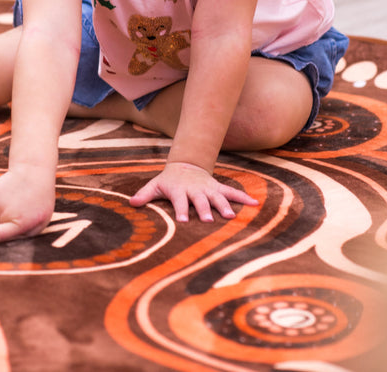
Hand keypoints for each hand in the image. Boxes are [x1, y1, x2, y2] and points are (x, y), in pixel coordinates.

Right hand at [0, 167, 55, 246]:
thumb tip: (9, 242)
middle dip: (9, 222)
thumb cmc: (40, 199)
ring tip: (16, 199)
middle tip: (22, 208)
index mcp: (20, 222)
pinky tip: (8, 194)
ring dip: (3, 211)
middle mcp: (4, 213)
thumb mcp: (42, 220)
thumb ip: (28, 234)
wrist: (32, 172)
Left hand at [129, 161, 257, 221]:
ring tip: (231, 216)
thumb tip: (131, 203)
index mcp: (179, 190)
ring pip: (218, 197)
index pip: (179, 201)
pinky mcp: (218, 188)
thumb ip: (144, 194)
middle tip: (208, 219)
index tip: (184, 221)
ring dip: (224, 206)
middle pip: (200, 200)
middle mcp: (195, 189)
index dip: (181, 210)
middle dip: (205, 209)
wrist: (184, 165)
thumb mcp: (155, 185)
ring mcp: (208, 189)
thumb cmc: (168, 181)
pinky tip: (255, 204)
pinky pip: (232, 192)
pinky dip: (243, 197)